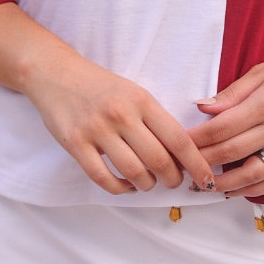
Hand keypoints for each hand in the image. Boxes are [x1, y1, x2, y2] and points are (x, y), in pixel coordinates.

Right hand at [26, 54, 217, 196]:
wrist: (57, 74)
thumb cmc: (102, 87)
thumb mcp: (134, 93)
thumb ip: (155, 120)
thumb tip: (182, 154)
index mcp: (142, 100)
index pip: (178, 138)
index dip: (196, 163)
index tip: (206, 178)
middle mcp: (121, 114)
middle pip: (159, 160)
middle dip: (172, 179)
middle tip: (174, 182)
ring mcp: (97, 129)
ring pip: (134, 172)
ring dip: (147, 185)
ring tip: (148, 183)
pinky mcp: (75, 143)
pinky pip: (103, 178)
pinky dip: (120, 188)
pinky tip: (125, 185)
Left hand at [187, 45, 263, 198]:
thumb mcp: (263, 71)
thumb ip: (232, 93)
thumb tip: (202, 107)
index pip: (220, 128)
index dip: (196, 139)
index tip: (178, 143)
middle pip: (231, 153)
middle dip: (202, 163)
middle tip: (182, 168)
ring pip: (252, 174)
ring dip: (225, 184)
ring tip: (204, 185)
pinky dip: (255, 189)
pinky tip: (236, 190)